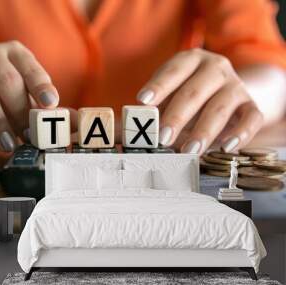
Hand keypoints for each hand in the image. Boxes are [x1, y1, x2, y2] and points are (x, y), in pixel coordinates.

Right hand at [0, 41, 58, 151]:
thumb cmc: (6, 97)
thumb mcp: (27, 97)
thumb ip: (44, 108)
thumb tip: (68, 122)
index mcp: (15, 53)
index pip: (30, 67)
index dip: (41, 86)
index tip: (50, 105)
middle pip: (6, 80)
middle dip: (19, 111)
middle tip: (29, 135)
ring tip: (8, 144)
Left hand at [137, 48, 263, 153]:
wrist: (225, 88)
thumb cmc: (186, 91)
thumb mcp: (169, 92)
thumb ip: (152, 106)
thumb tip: (128, 126)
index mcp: (191, 59)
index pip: (173, 71)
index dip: (159, 86)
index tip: (143, 101)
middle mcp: (216, 68)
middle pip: (195, 91)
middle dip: (177, 116)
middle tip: (163, 137)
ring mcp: (235, 85)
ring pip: (220, 108)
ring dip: (203, 131)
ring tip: (188, 149)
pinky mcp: (250, 104)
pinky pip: (252, 118)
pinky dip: (241, 133)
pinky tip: (226, 147)